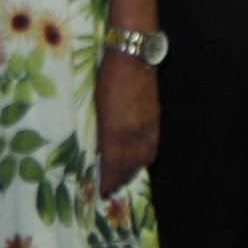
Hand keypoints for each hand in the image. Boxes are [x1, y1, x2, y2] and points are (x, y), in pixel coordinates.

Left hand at [95, 55, 158, 191]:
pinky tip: (142, 160)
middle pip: (130, 166)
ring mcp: (148, 126)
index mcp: (116, 132)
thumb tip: (92, 148)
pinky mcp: (155, 117)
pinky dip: (146, 157)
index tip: (101, 193)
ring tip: (125, 179)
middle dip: (120, 180)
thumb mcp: (92, 104)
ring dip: (134, 171)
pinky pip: (153, 145)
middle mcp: (135, 134)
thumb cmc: (104, 75)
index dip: (108, 181)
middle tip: (111, 191)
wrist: (131, 54)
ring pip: (143, 157)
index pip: (112, 166)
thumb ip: (94, 129)